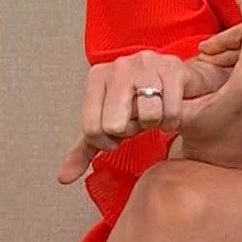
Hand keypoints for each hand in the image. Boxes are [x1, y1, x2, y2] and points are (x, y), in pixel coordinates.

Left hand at [56, 43, 238, 183]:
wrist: (178, 81)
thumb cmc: (139, 102)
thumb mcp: (109, 124)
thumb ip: (85, 150)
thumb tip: (63, 177)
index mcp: (97, 76)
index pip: (91, 129)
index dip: (108, 140)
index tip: (119, 132)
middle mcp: (119, 66)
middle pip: (115, 124)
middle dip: (131, 131)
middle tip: (138, 122)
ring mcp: (147, 63)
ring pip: (147, 116)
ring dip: (154, 124)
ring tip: (154, 113)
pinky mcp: (173, 68)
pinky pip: (171, 111)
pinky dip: (173, 120)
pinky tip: (170, 110)